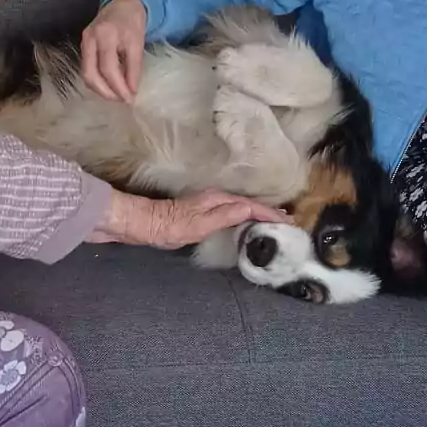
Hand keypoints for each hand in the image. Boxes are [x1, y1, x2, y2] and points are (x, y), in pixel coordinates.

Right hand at [81, 0, 147, 101]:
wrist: (122, 5)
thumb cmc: (132, 23)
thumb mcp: (138, 43)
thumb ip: (134, 67)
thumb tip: (131, 91)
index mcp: (106, 35)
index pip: (108, 68)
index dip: (118, 86)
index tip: (130, 98)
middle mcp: (90, 38)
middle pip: (91, 73)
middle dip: (105, 92)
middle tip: (121, 100)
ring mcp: (84, 42)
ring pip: (86, 73)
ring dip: (100, 89)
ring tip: (116, 95)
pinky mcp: (83, 46)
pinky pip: (87, 68)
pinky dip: (97, 80)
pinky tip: (109, 85)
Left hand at [96, 188, 287, 249]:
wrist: (138, 224)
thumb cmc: (166, 226)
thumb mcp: (198, 224)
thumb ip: (224, 216)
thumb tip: (249, 209)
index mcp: (217, 200)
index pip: (251, 206)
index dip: (270, 213)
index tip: (288, 221)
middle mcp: (214, 200)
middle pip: (248, 204)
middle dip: (268, 212)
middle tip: (287, 223)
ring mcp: (206, 206)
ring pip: (239, 208)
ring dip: (257, 215)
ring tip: (272, 224)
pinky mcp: (199, 215)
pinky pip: (229, 214)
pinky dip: (243, 218)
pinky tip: (244, 225)